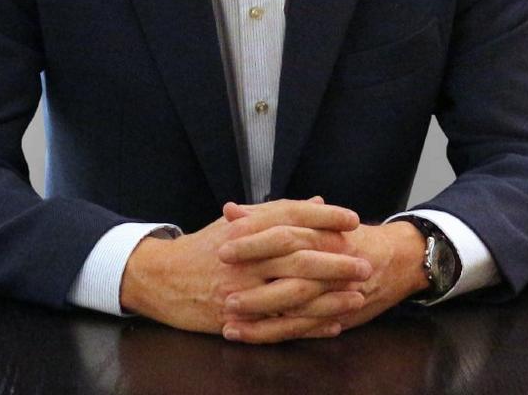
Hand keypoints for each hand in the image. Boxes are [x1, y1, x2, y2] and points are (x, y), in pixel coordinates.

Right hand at [120, 197, 371, 341]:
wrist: (163, 278)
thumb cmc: (205, 248)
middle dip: (335, 259)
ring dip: (329, 296)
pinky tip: (333, 323)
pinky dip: (309, 324)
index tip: (351, 219)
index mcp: (245, 227)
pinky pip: (280, 323)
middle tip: (364, 262)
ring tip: (357, 294)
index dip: (323, 217)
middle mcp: (245, 255)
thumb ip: (278, 213)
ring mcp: (241, 288)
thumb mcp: (237, 223)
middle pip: (297, 254)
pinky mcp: (239, 317)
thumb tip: (318, 202)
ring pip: (293, 291)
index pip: (290, 216)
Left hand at [219, 213, 428, 339]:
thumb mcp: (309, 220)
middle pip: (287, 265)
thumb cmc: (343, 235)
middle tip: (221, 288)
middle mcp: (326, 256)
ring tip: (228, 319)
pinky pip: (303, 326)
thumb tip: (230, 210)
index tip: (222, 246)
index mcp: (317, 229)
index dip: (252, 239)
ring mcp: (333, 287)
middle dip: (253, 279)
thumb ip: (267, 215)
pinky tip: (248, 335)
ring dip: (260, 312)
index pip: (282, 229)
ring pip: (294, 301)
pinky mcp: (335, 312)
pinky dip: (275, 332)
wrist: (394, 258)